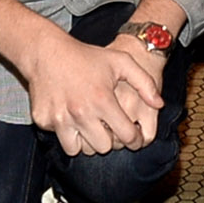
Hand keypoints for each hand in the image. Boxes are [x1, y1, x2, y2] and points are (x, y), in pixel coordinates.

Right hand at [25, 27, 164, 155]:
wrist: (46, 52)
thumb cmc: (86, 56)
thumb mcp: (120, 61)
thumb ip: (144, 83)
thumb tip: (159, 104)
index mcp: (102, 100)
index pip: (126, 136)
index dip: (134, 139)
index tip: (133, 136)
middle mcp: (81, 113)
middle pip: (104, 148)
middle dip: (109, 140)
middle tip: (108, 127)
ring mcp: (60, 119)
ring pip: (80, 150)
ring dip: (87, 141)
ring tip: (90, 125)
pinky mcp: (44, 121)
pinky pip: (62, 138)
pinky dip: (67, 133)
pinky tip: (70, 116)